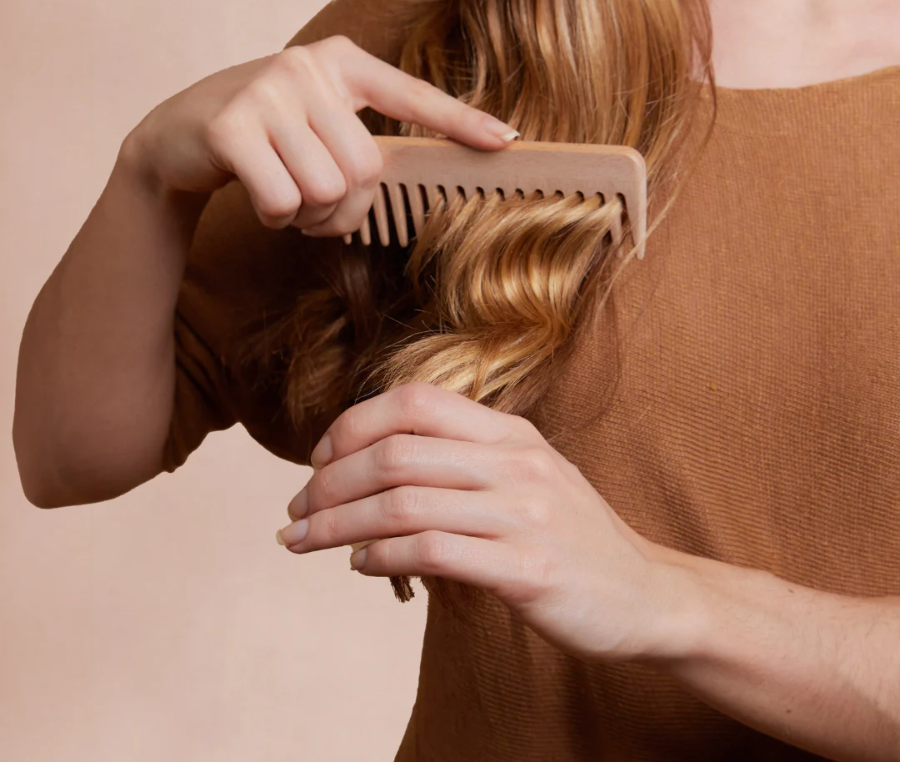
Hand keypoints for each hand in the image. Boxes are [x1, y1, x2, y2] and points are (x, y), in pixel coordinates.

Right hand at [119, 36, 517, 231]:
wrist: (177, 138)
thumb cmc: (265, 139)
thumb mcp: (316, 127)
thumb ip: (359, 141)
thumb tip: (408, 177)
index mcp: (340, 62)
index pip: (411, 96)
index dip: (460, 122)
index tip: (507, 141)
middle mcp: (307, 66)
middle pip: (365, 170)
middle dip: (345, 208)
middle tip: (317, 208)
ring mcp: (266, 90)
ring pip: (327, 190)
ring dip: (308, 216)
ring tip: (285, 198)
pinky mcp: (229, 125)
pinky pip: (282, 201)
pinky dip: (275, 218)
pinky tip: (257, 198)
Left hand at [277, 383, 695, 663]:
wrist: (645, 594)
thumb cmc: (569, 534)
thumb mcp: (524, 475)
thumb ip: (461, 460)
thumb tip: (371, 464)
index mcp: (510, 432)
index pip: (413, 402)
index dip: (352, 425)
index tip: (318, 460)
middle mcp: (515, 463)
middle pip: (395, 452)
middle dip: (328, 481)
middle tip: (296, 510)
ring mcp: (524, 514)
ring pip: (401, 504)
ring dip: (337, 523)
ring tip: (304, 541)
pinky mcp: (526, 568)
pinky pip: (431, 552)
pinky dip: (379, 557)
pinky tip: (360, 565)